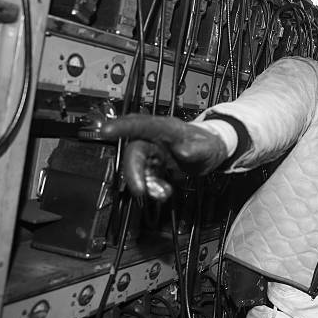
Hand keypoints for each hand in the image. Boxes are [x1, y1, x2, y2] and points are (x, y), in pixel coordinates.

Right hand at [100, 114, 228, 199]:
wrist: (211, 153)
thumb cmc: (208, 144)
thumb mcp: (209, 147)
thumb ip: (197, 149)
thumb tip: (183, 151)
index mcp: (167, 128)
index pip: (142, 124)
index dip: (122, 126)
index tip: (105, 130)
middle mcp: (156, 138)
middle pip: (135, 150)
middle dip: (133, 171)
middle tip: (140, 190)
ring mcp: (153, 152)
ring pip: (138, 167)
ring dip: (146, 183)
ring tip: (163, 193)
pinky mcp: (154, 165)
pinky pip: (146, 177)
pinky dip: (152, 188)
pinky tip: (165, 192)